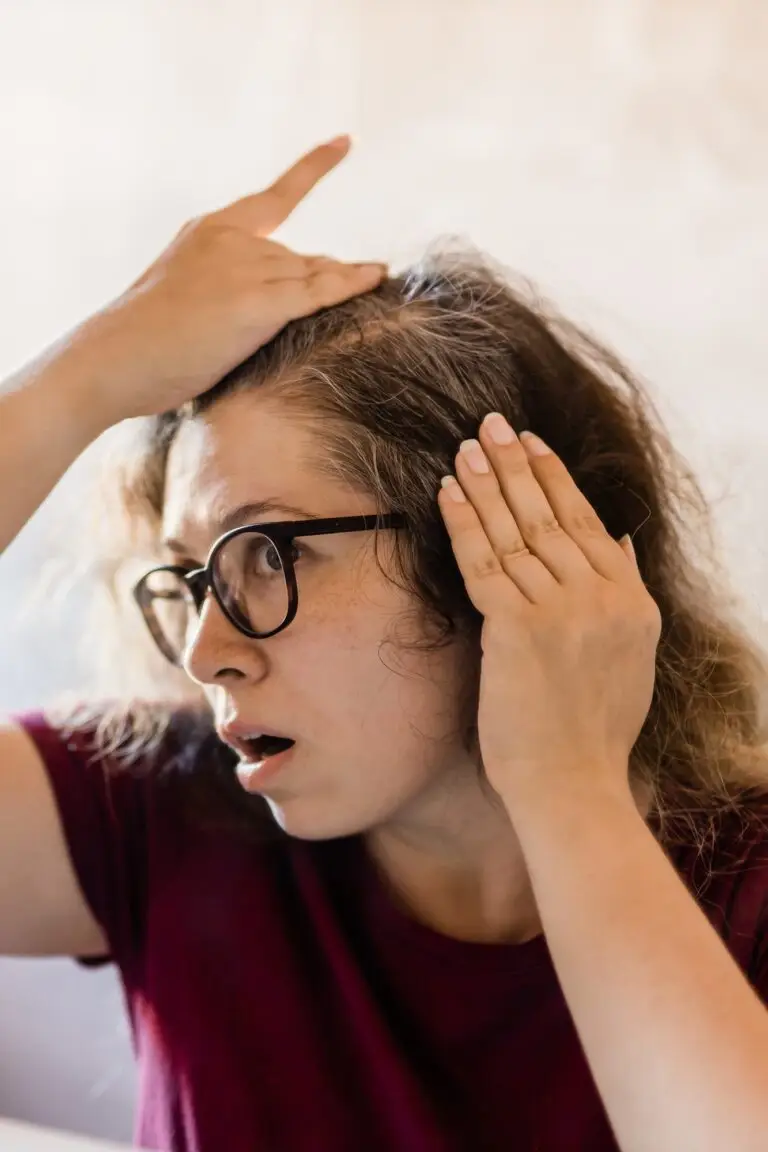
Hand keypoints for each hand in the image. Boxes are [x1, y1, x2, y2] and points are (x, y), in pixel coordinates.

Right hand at [62, 136, 385, 425]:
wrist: (114, 359)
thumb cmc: (146, 344)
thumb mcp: (187, 295)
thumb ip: (229, 285)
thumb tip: (285, 298)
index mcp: (211, 230)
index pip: (274, 197)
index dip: (313, 169)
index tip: (344, 142)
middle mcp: (231, 239)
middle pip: (301, 258)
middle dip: (325, 280)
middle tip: (354, 292)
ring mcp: (244, 268)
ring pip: (311, 278)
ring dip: (336, 291)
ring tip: (364, 295)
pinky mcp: (256, 302)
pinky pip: (317, 292)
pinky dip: (350, 285)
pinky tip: (376, 278)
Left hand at [437, 413, 660, 813]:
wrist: (574, 784)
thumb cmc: (594, 731)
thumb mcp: (634, 656)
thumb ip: (627, 592)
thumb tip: (619, 542)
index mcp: (632, 600)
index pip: (587, 523)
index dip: (555, 478)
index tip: (532, 444)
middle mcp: (602, 596)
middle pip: (549, 516)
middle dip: (517, 465)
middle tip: (492, 424)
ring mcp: (562, 610)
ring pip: (514, 533)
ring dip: (485, 484)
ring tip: (466, 447)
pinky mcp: (518, 628)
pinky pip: (483, 562)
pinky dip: (462, 523)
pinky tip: (448, 491)